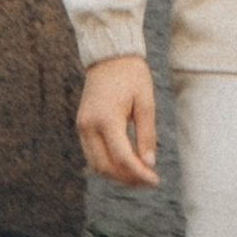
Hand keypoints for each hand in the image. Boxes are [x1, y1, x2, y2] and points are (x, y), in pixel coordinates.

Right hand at [77, 54, 157, 187]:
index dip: (139, 173)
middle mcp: (89, 126)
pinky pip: (92, 153)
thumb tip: (148, 164)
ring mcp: (82, 126)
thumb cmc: (131, 75)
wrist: (109, 55)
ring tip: (138, 175)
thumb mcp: (146, 102)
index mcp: (107, 119)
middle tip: (148, 181)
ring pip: (96, 164)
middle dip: (127, 178)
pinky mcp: (82, 125)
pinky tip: (126, 163)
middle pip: (106, 166)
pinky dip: (108, 163)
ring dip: (116, 174)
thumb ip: (147, 135)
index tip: (155, 180)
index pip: (122, 157)